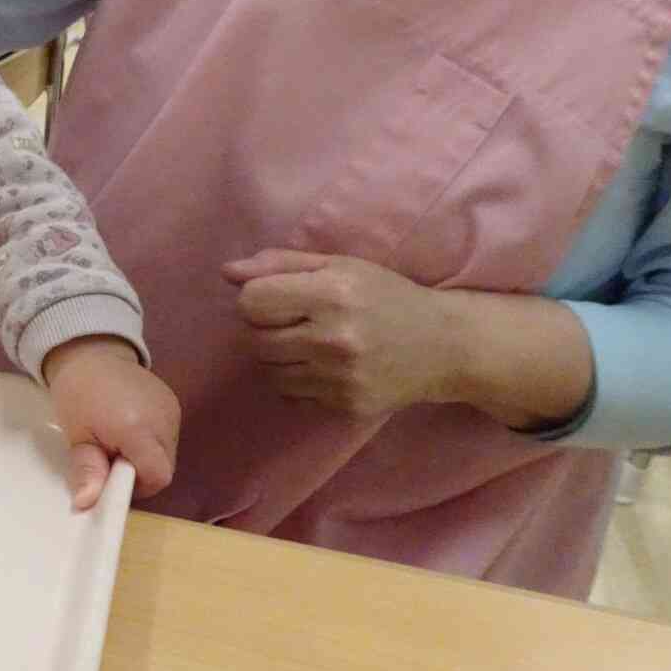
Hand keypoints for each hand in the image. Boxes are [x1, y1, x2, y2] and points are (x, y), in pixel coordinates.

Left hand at [43, 336, 180, 510]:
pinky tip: (129, 425)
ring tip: (118, 438)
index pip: (157, 476)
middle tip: (111, 457)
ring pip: (167, 453)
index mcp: (139, 429)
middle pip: (164, 467)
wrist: (90, 352)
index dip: (137, 485)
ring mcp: (173, 409)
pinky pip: (168, 435)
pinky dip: (151, 439)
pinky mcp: (174, 403)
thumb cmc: (77, 394)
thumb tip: (86, 503)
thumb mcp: (77, 436)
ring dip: (145, 455)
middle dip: (139, 471)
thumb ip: (88, 470)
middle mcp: (164, 420)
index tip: (113, 476)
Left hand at [223, 249, 461, 421]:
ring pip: (268, 371)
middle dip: (265, 329)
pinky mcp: (345, 406)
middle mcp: (334, 338)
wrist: (444, 346)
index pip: (251, 302)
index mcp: (332, 294)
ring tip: (308, 343)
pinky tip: (324, 366)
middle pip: (254, 339)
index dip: (256, 298)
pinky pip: (291, 394)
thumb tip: (226, 273)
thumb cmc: (386, 296)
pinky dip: (298, 380)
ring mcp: (340, 378)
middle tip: (294, 321)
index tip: (278, 297)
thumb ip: (280, 264)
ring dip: (278, 356)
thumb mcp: (339, 266)